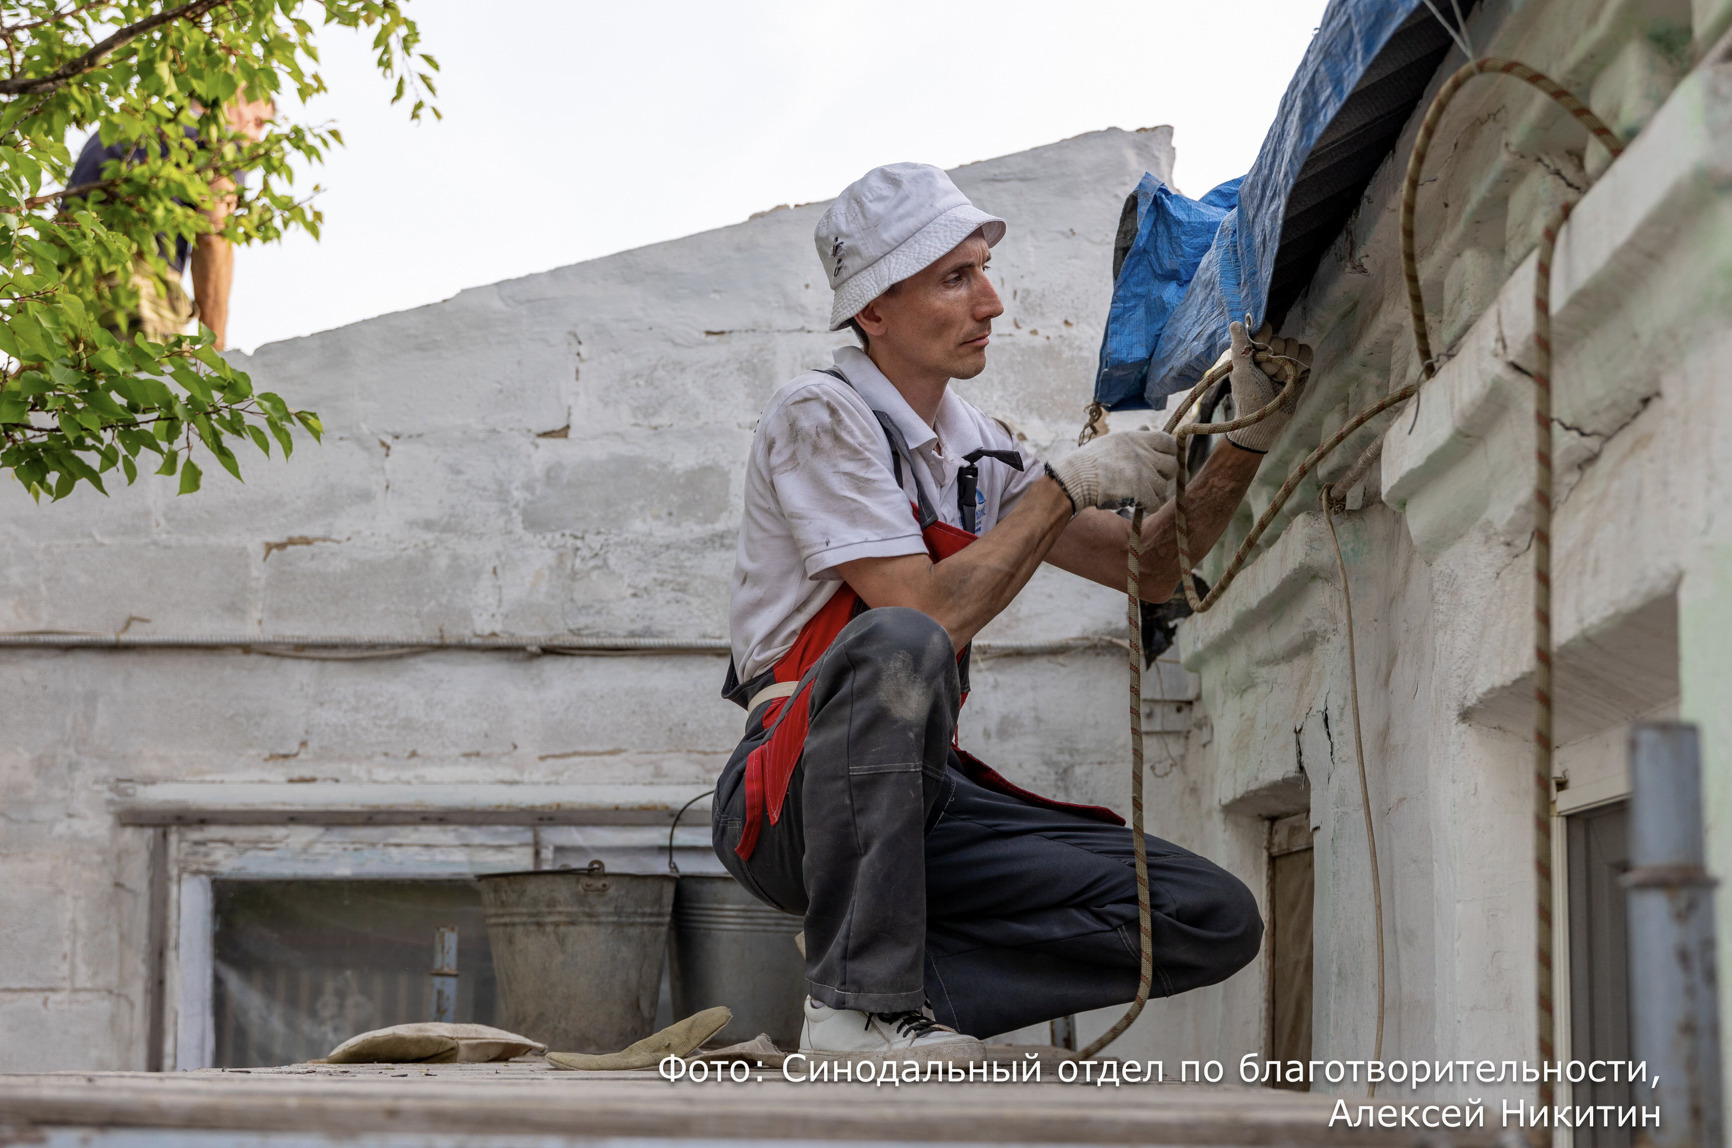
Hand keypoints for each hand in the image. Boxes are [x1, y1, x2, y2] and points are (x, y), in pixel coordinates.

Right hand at [1046, 428, 1177, 512]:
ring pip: (1163, 487)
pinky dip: (1149, 506)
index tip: (1163, 460)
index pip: (1168, 441)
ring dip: (1153, 492)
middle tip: (1152, 479)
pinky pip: (1156, 503)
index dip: (1170, 452)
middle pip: (1172, 466)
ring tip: (1138, 493)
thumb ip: (1135, 435)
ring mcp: (1144, 473)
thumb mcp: (1114, 440)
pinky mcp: (1141, 492)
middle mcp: (1144, 454)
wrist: (1078, 477)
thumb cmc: (1091, 459)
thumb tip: (1146, 427)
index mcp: (1138, 439)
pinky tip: (1138, 504)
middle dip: (1165, 474)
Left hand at [1225, 321, 1312, 452]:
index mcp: (1253, 349)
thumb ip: (1240, 346)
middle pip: (1280, 338)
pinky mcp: (1301, 367)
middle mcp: (1270, 351)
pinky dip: (1300, 364)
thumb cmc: (1249, 396)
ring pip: (1294, 344)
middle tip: (1267, 376)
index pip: (1264, 329)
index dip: (1264, 340)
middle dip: (1274, 360)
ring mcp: (1286, 358)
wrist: (1266, 420)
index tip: (1259, 353)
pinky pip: (1306, 352)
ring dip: (1286, 365)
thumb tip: (1235, 322)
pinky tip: (1292, 378)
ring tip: (1278, 381)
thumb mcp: (1241, 371)